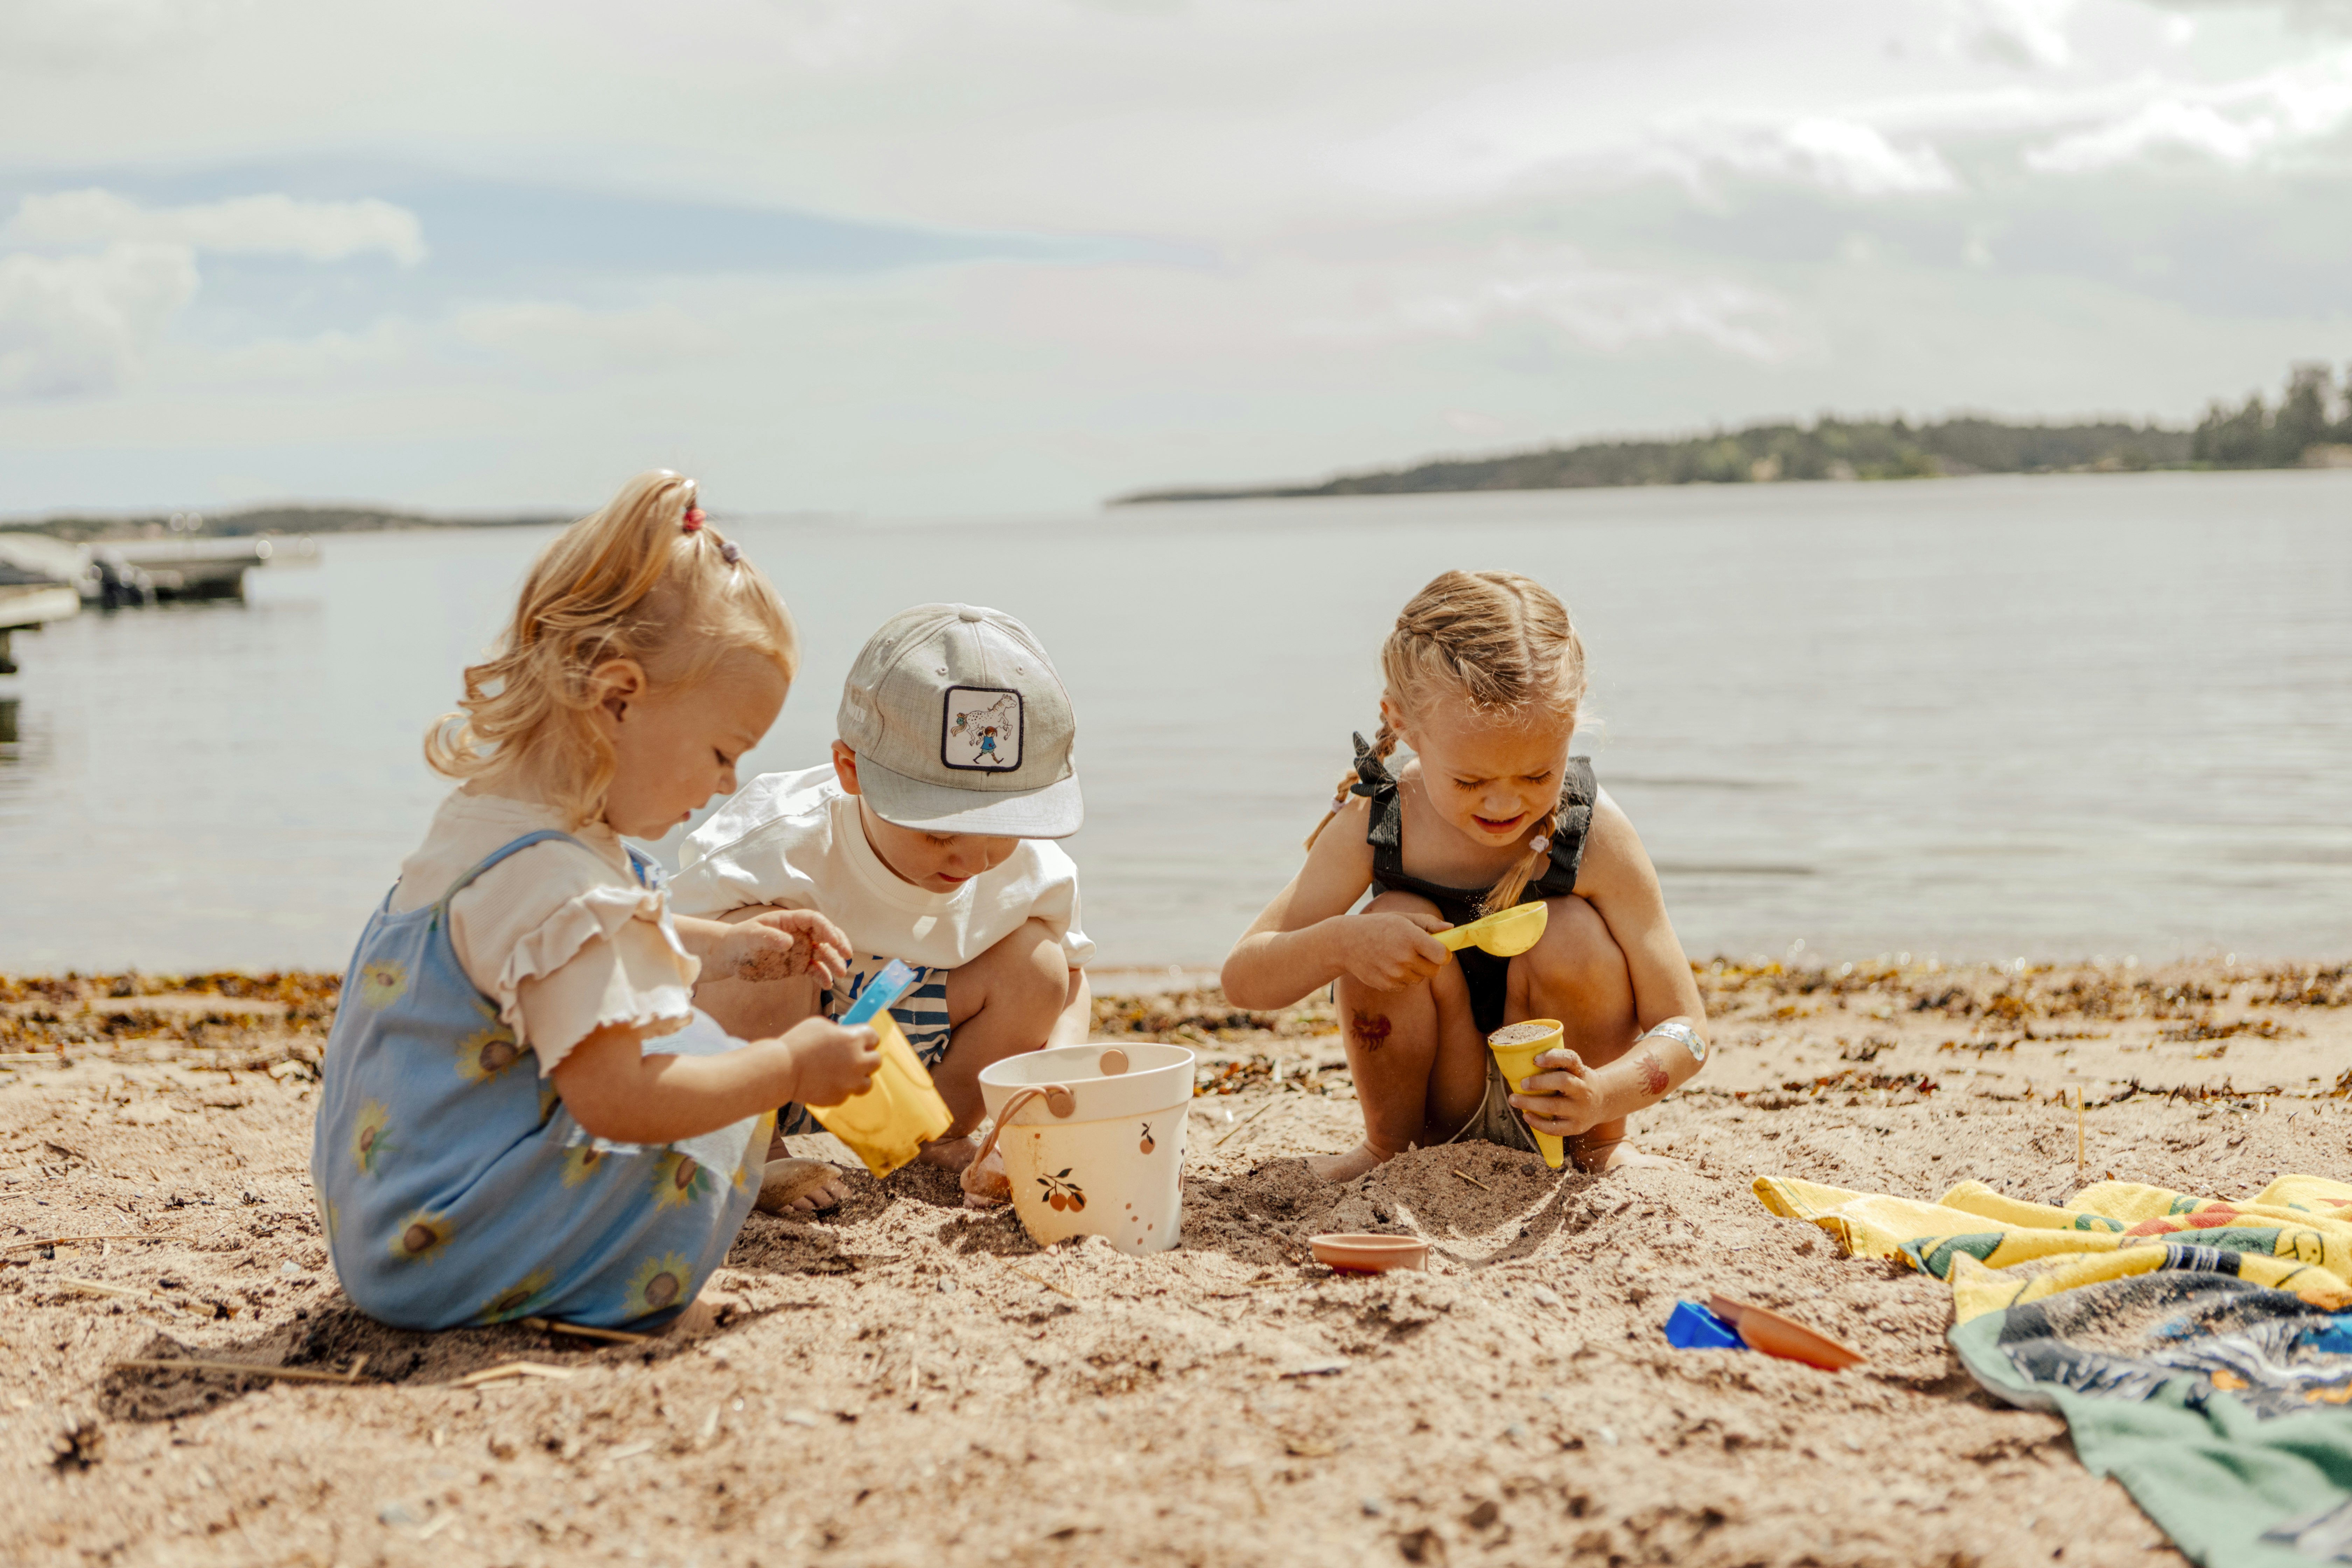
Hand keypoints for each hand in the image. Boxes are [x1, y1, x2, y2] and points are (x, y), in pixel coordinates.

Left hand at [717, 909, 851, 986]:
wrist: (731, 956)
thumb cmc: (739, 940)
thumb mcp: (750, 936)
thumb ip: (769, 937)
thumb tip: (789, 942)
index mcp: (790, 921)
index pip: (814, 920)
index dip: (827, 929)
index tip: (834, 941)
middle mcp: (799, 934)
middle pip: (826, 935)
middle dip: (838, 944)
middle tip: (847, 955)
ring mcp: (800, 950)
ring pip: (823, 954)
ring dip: (834, 962)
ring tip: (840, 973)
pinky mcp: (798, 966)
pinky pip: (815, 970)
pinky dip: (822, 976)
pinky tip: (827, 984)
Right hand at [780, 1018, 880, 1106]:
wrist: (782, 1070)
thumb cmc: (798, 1043)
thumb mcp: (820, 1025)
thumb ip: (839, 1031)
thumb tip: (845, 1035)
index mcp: (854, 1040)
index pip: (874, 1037)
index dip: (866, 1038)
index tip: (861, 1040)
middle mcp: (857, 1062)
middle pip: (876, 1060)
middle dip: (866, 1057)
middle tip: (853, 1056)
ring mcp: (850, 1083)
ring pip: (867, 1082)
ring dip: (858, 1077)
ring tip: (843, 1073)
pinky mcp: (839, 1098)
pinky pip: (847, 1093)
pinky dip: (840, 1089)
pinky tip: (826, 1082)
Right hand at [1337, 911, 1453, 992]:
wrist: (1346, 942)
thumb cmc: (1378, 926)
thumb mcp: (1402, 918)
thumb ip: (1429, 923)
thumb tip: (1451, 928)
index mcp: (1411, 938)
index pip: (1442, 956)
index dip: (1443, 954)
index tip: (1438, 950)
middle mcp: (1404, 958)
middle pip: (1434, 971)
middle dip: (1430, 963)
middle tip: (1417, 952)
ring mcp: (1394, 974)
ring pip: (1419, 979)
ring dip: (1414, 970)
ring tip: (1397, 956)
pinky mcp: (1387, 985)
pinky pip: (1405, 985)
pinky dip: (1401, 978)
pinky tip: (1388, 965)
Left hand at [1510, 1047, 1606, 1137]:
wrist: (1602, 1102)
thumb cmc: (1576, 1081)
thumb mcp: (1573, 1069)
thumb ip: (1555, 1065)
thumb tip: (1520, 1063)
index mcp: (1580, 1070)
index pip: (1571, 1059)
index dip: (1553, 1057)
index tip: (1535, 1059)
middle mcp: (1584, 1088)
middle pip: (1562, 1082)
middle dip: (1539, 1083)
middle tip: (1522, 1083)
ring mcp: (1581, 1109)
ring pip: (1555, 1106)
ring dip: (1531, 1103)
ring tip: (1513, 1100)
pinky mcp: (1578, 1127)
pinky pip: (1556, 1128)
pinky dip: (1538, 1123)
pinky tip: (1526, 1116)